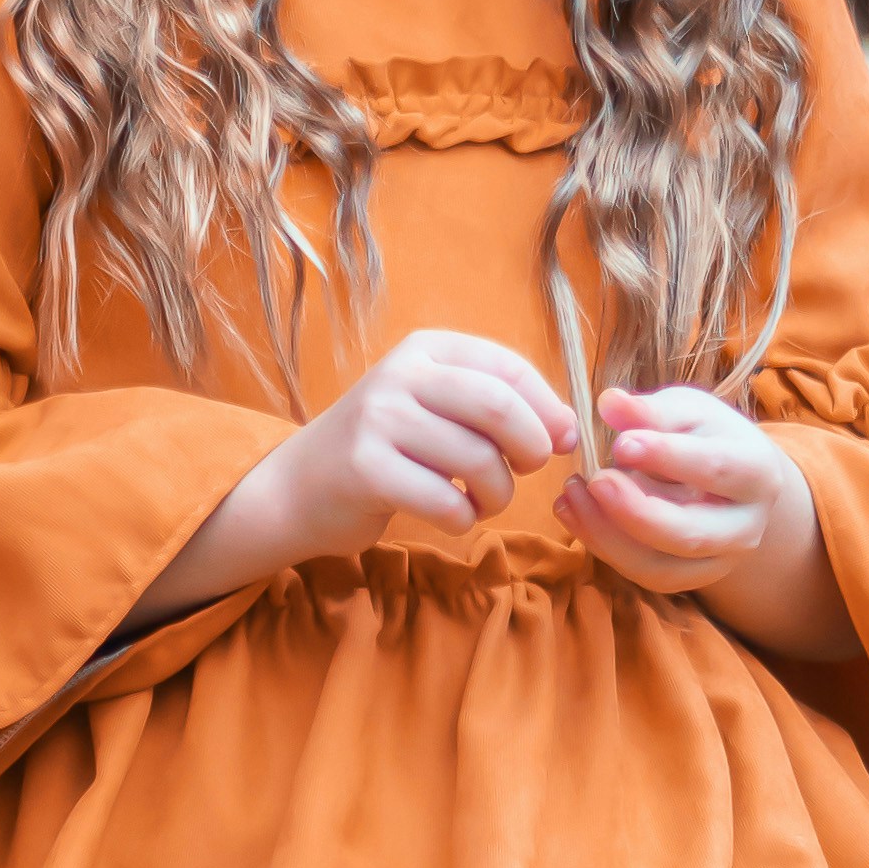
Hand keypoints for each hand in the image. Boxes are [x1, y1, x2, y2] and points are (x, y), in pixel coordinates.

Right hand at [123, 331, 573, 629]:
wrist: (298, 488)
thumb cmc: (386, 451)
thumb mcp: (436, 409)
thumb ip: (499, 409)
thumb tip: (570, 429)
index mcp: (425, 349)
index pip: (509, 367)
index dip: (547, 408)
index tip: (559, 440)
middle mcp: (400, 375)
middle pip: (500, 407)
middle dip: (531, 447)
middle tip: (528, 470)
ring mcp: (379, 420)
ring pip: (478, 460)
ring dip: (498, 493)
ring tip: (484, 501)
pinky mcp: (365, 470)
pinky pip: (446, 501)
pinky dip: (464, 518)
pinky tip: (454, 516)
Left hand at [558, 387, 857, 663]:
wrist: (728, 482)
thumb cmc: (704, 436)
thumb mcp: (686, 411)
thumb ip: (651, 411)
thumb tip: (609, 402)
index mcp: (757, 473)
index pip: (715, 468)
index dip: (667, 457)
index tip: (621, 442)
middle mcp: (746, 527)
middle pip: (690, 534)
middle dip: (635, 512)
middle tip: (593, 480)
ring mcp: (718, 562)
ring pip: (660, 567)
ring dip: (607, 534)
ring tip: (571, 493)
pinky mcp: (687, 579)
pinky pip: (643, 575)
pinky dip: (602, 547)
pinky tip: (573, 512)